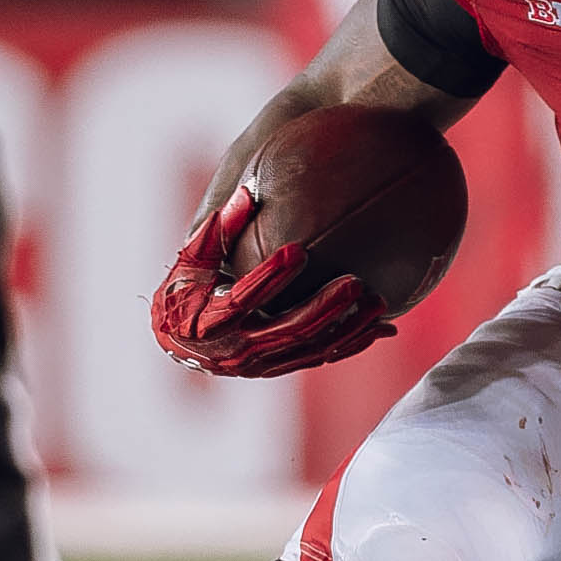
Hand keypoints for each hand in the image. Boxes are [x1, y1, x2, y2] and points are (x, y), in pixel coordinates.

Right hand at [145, 184, 389, 378]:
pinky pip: (320, 358)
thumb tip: (247, 194)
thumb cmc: (185, 293)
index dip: (270, 277)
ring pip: (312, 348)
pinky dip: (351, 343)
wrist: (180, 344)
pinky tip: (381, 328)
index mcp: (211, 321)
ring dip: (347, 327)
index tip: (298, 250)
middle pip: (289, 330)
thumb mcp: (190, 262)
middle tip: (354, 281)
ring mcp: (262, 363)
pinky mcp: (280, 367)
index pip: (244, 299)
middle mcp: (238, 349)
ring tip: (377, 301)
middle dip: (325, 306)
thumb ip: (216, 232)